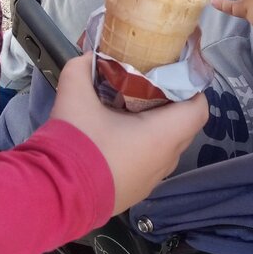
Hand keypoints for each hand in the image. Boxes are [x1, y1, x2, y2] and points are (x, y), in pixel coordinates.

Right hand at [50, 57, 207, 212]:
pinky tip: (116, 140)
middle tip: (148, 88)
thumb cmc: (76, 145)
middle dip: (171, 106)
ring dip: (156, 130)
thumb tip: (88, 57)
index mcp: (162, 136)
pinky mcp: (135, 193)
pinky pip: (149, 165)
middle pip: (183, 128)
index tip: (172, 77)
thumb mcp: (74, 96)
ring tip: (130, 112)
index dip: (191, 89)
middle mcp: (164, 161)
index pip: (199, 109)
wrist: (54, 196)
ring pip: (166, 148)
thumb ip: (82, 68)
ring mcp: (151, 181)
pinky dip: (142, 150)